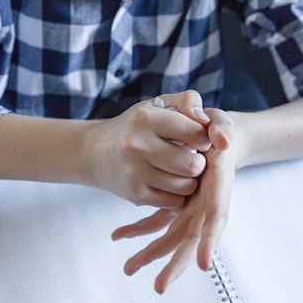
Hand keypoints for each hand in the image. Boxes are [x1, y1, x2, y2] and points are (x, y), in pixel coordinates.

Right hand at [87, 91, 212, 208]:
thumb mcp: (158, 105)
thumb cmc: (136, 127)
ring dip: (190, 180)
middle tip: (192, 157)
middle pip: (193, 164)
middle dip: (200, 162)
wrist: (96, 152)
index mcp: (145, 118)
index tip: (198, 139)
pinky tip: (169, 182)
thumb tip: (207, 122)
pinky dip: (177, 194)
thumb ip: (188, 101)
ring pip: (186, 186)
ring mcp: (133, 172)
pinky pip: (174, 201)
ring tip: (181, 170)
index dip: (205, 138)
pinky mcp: (134, 194)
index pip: (196, 133)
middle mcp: (136, 145)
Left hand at [112, 108, 236, 293]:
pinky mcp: (176, 205)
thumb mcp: (223, 123)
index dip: (210, 241)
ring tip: (128, 268)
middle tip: (159, 286)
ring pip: (170, 237)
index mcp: (218, 188)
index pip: (216, 218)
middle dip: (175, 264)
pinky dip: (138, 229)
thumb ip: (223, 128)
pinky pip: (156, 221)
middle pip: (191, 240)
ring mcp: (190, 208)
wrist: (214, 136)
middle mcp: (205, 204)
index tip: (203, 265)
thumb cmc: (219, 129)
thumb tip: (221, 138)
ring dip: (150, 252)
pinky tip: (118, 235)